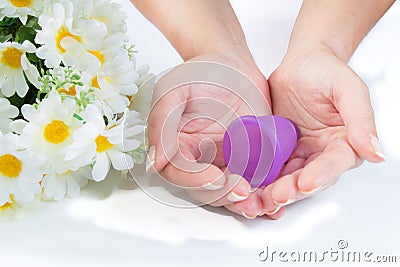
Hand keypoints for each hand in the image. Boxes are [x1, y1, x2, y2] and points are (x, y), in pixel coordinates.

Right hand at [146, 52, 281, 218]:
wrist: (234, 65)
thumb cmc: (202, 73)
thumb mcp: (174, 90)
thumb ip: (162, 123)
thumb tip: (155, 162)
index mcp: (177, 147)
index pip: (179, 174)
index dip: (195, 180)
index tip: (214, 177)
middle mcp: (200, 159)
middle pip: (206, 190)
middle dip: (224, 195)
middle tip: (243, 191)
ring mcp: (226, 161)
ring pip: (231, 191)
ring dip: (246, 202)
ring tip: (262, 203)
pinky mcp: (250, 159)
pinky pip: (255, 181)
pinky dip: (265, 192)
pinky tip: (276, 200)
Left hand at [261, 44, 384, 214]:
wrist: (301, 63)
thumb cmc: (326, 71)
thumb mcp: (348, 88)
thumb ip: (361, 119)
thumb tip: (376, 152)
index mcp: (343, 143)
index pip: (334, 164)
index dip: (321, 175)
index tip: (306, 184)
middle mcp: (321, 152)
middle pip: (307, 177)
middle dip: (292, 190)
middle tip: (275, 197)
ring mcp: (298, 152)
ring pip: (286, 177)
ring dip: (272, 190)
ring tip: (258, 199)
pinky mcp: (278, 149)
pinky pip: (269, 167)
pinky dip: (259, 179)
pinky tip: (248, 187)